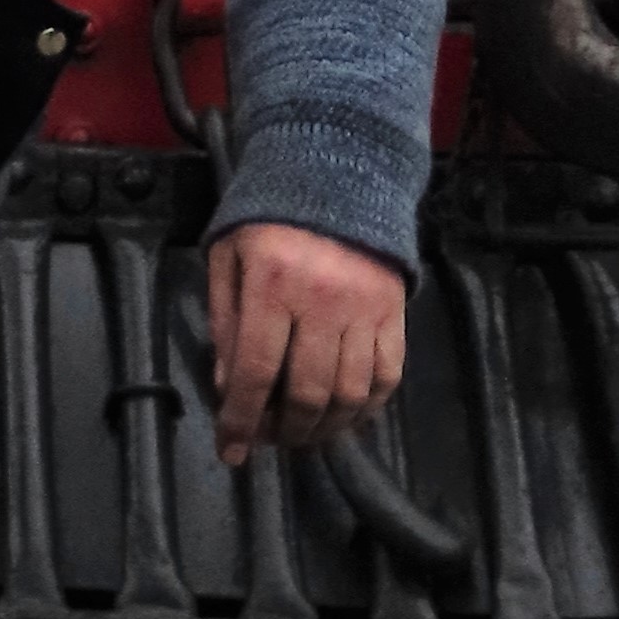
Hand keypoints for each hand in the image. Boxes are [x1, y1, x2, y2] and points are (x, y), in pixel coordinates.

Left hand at [206, 222, 405, 464]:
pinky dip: (367, 408)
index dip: (240, 421)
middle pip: (306, 393)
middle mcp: (322, 299)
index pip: (254, 371)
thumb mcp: (228, 255)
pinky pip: (387, 376)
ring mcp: (365, 307)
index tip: (232, 453)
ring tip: (304, 434)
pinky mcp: (394, 310)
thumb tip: (226, 388)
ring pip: (348, 394)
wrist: (338, 165)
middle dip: (283, 432)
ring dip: (324, 429)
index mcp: (273, 282)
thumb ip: (224, 320)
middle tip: (269, 440)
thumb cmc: (271, 212)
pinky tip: (345, 416)